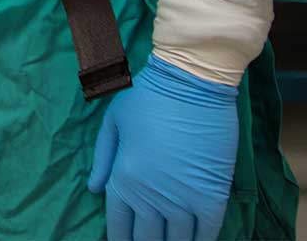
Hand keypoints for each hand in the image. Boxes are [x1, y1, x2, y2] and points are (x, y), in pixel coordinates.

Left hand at [87, 56, 239, 240]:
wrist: (192, 82)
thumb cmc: (148, 96)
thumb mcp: (113, 123)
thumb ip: (102, 159)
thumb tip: (93, 190)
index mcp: (123, 180)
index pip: (118, 228)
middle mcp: (151, 197)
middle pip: (147, 240)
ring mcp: (183, 200)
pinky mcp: (212, 196)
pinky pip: (207, 233)